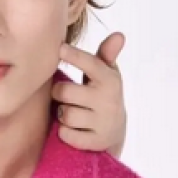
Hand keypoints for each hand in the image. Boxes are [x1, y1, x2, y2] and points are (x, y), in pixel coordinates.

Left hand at [52, 33, 126, 156]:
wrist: (115, 131)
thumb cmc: (103, 94)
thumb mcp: (106, 74)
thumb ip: (105, 54)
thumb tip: (118, 35)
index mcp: (110, 80)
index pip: (91, 64)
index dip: (74, 55)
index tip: (60, 48)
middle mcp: (109, 101)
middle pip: (64, 92)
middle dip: (59, 93)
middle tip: (64, 94)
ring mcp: (104, 123)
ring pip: (64, 114)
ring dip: (62, 113)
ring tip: (71, 111)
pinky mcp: (96, 142)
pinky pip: (66, 134)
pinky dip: (64, 132)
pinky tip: (74, 128)